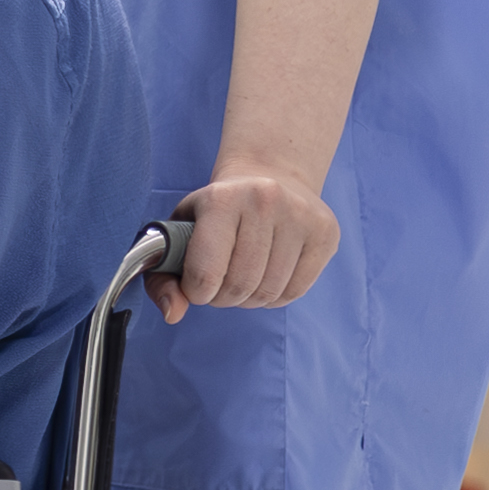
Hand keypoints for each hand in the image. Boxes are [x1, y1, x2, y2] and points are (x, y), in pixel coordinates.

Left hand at [149, 169, 342, 323]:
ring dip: (248, 300)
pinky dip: (274, 297)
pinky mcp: (326, 233)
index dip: (196, 293)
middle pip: (239, 286)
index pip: (206, 273)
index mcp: (222, 199)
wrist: (269, 175)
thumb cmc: (213, 212)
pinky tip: (265, 277)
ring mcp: (301, 216)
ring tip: (241, 280)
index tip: (195, 287)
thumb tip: (173, 313)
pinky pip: (295, 291)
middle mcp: (266, 201)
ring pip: (268, 293)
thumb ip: (162, 276)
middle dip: (222, 298)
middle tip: (218, 285)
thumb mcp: (178, 233)